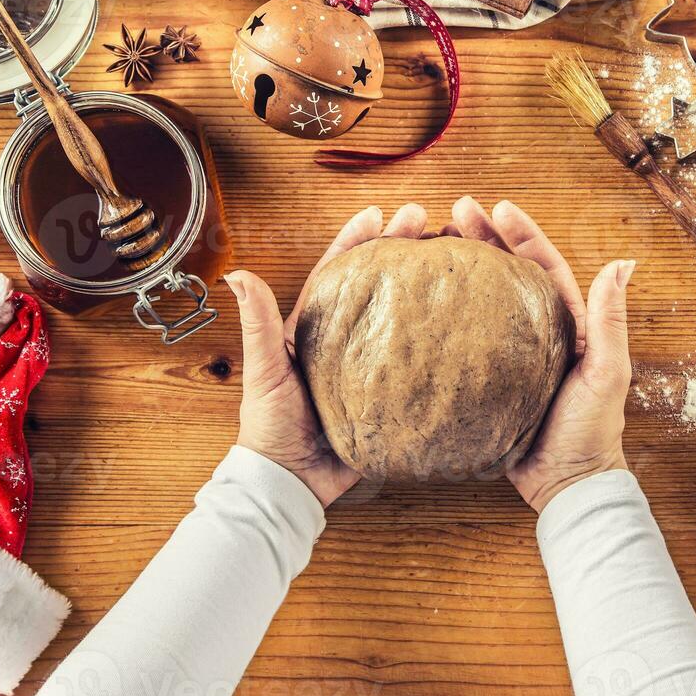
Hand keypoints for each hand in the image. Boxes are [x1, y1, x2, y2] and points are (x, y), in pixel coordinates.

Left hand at [225, 203, 431, 506]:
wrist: (292, 482)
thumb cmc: (269, 425)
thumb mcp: (264, 369)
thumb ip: (258, 323)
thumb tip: (237, 274)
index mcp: (314, 327)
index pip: (339, 271)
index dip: (357, 240)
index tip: (379, 213)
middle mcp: (345, 340)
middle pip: (377, 284)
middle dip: (399, 249)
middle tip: (426, 221)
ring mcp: (369, 365)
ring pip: (399, 317)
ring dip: (422, 286)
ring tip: (449, 257)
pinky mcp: (388, 394)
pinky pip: (416, 362)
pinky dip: (435, 341)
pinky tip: (458, 321)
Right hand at [443, 198, 635, 512]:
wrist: (564, 483)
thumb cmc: (592, 430)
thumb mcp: (607, 372)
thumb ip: (609, 320)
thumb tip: (621, 263)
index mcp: (567, 323)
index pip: (542, 264)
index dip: (521, 233)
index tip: (497, 207)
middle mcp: (536, 330)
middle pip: (507, 272)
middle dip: (483, 238)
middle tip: (453, 211)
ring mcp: (509, 353)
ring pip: (482, 299)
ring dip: (463, 269)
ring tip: (432, 242)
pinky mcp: (486, 378)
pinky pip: (464, 338)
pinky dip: (445, 316)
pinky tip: (422, 301)